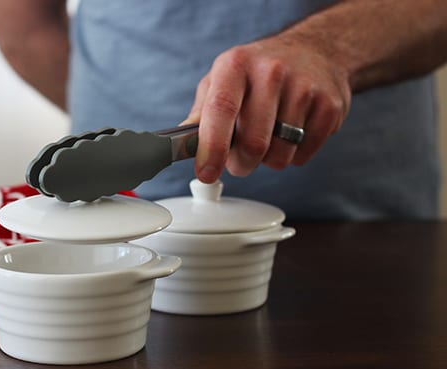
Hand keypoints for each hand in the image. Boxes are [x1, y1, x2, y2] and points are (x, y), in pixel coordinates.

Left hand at [185, 33, 351, 182]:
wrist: (317, 51)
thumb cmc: (260, 70)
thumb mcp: (223, 79)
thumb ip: (202, 112)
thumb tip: (183, 142)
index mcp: (236, 65)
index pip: (221, 111)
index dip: (212, 148)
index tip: (207, 173)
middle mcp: (271, 72)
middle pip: (252, 144)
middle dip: (241, 164)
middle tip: (240, 158)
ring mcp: (304, 88)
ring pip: (279, 156)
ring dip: (268, 160)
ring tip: (269, 138)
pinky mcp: (329, 107)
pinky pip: (302, 156)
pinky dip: (293, 156)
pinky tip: (292, 133)